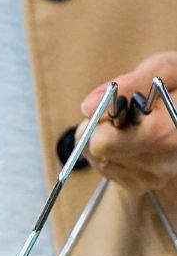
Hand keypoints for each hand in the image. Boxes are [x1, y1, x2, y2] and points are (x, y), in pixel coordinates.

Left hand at [78, 52, 176, 193]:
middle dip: (102, 128)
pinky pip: (105, 168)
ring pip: (98, 158)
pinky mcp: (140, 185)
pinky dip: (112, 152)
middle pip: (96, 150)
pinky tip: (132, 140)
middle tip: (128, 114)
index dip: (104, 118)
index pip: (103, 142)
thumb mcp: (166, 69)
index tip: (122, 105)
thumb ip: (130, 83)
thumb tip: (88, 106)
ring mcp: (150, 178)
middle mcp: (160, 163)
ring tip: (134, 126)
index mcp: (167, 132)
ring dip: (107, 139)